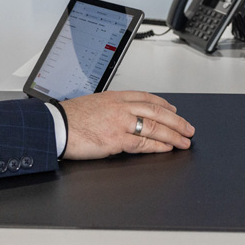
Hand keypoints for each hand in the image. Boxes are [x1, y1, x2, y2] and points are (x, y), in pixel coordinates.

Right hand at [60, 91, 194, 159]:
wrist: (55, 126)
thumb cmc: (69, 117)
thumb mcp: (93, 104)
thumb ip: (111, 108)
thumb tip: (124, 116)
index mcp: (115, 96)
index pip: (147, 97)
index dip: (164, 104)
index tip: (174, 110)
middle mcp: (120, 107)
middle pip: (157, 112)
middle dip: (176, 121)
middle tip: (188, 128)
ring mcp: (119, 122)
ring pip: (154, 127)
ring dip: (173, 135)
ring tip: (184, 141)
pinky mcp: (116, 139)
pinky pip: (143, 143)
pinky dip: (158, 146)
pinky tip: (168, 148)